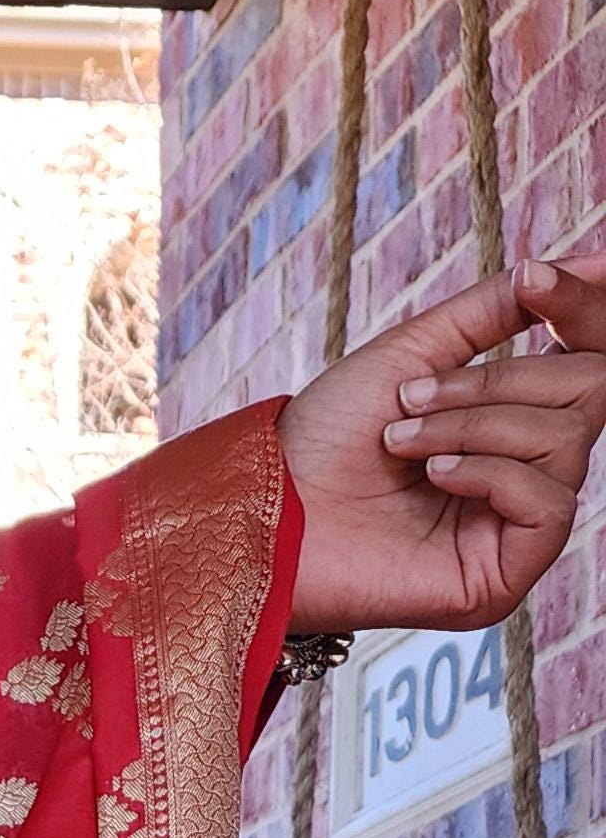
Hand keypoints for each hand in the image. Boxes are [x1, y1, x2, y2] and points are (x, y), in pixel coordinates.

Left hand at [282, 253, 605, 634]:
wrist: (264, 508)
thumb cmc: (325, 438)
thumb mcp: (416, 354)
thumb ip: (499, 310)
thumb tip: (594, 260)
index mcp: (513, 421)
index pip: (590, 357)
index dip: (579, 310)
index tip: (541, 279)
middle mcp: (527, 474)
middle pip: (588, 391)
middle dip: (498, 381)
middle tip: (411, 399)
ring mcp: (518, 528)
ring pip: (565, 441)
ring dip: (472, 425)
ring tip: (399, 439)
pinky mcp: (505, 576)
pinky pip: (548, 502)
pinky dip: (487, 473)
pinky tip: (431, 475)